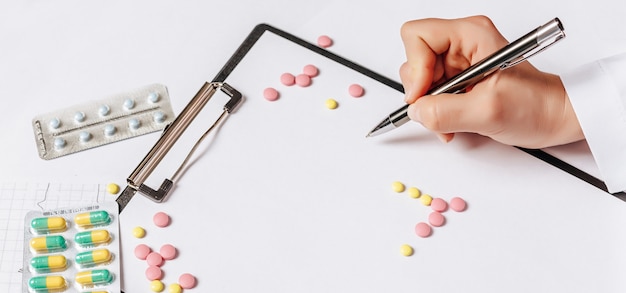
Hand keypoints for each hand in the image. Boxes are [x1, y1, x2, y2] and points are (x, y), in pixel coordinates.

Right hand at [399, 15, 583, 147]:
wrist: (554, 117)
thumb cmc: (536, 106)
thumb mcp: (488, 111)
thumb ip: (445, 111)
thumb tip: (416, 111)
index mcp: (471, 34)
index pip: (417, 35)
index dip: (415, 67)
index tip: (424, 93)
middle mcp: (462, 43)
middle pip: (414, 58)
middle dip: (421, 90)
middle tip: (438, 110)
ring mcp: (459, 61)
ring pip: (419, 79)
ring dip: (428, 105)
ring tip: (450, 120)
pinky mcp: (458, 79)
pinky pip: (430, 93)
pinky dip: (435, 111)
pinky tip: (452, 122)